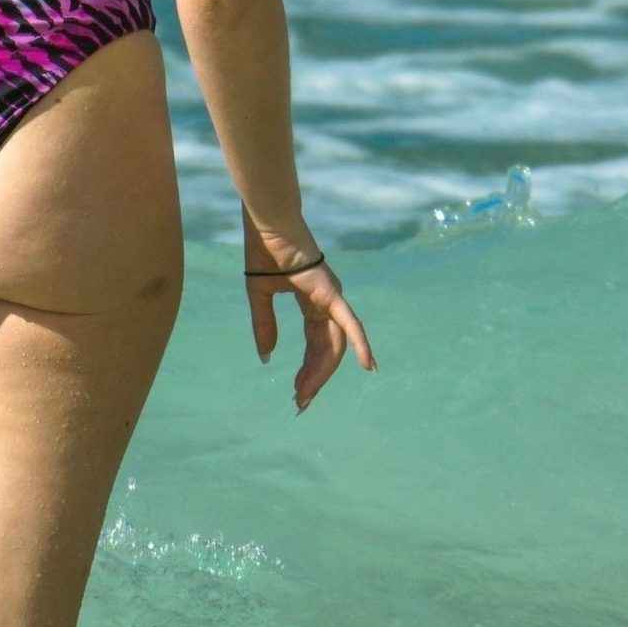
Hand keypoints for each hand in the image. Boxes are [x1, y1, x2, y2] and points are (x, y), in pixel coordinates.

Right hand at [245, 251, 376, 412]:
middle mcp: (328, 301)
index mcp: (313, 301)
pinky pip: (349, 323)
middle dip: (314, 377)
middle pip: (327, 349)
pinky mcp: (331, 292)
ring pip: (335, 343)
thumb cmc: (264, 250)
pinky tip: (367, 366)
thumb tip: (267, 358)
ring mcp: (332, 297)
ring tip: (307, 395)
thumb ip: (265, 325)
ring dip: (323, 371)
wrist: (267, 224)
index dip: (307, 368)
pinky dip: (360, 344)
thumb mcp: (260, 295)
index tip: (296, 393)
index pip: (314, 342)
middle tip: (300, 402)